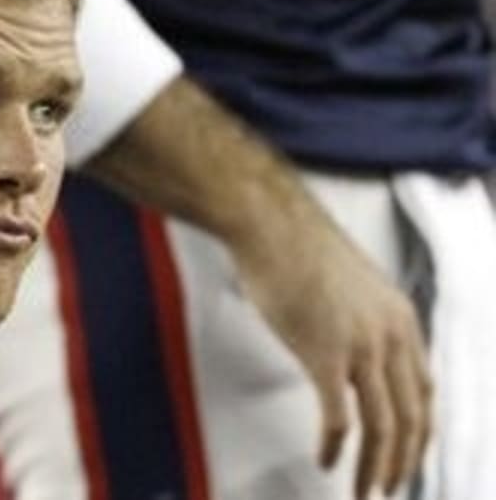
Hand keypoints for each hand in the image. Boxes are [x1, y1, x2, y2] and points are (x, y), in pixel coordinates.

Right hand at [231, 228, 431, 499]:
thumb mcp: (349, 284)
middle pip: (413, 416)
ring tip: (364, 491)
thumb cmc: (296, 245)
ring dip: (375, 466)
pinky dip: (336, 448)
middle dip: (403, 461)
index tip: (408, 454)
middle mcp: (391, 335)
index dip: (420, 430)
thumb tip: (344, 344)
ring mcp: (360, 346)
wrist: (270, 223)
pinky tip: (327, 462)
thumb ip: (359, 318)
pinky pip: (340, 417)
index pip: (425, 389)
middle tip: (389, 487)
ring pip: (383, 425)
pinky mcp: (324, 354)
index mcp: (400, 318)